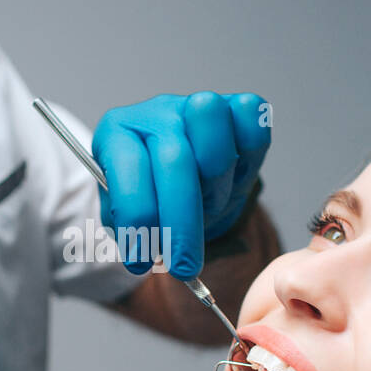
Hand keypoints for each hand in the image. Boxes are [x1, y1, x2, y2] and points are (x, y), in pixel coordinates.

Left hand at [91, 91, 270, 278]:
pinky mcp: (237, 106)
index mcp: (118, 134)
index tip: (142, 261)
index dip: (137, 220)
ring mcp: (197, 105)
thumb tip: (145, 253)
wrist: (184, 185)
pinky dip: (250, 149)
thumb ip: (133, 231)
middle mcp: (157, 113)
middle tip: (184, 266)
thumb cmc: (154, 202)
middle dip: (181, 224)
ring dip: (214, 185)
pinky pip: (252, 117)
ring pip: (214, 135)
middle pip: (175, 160)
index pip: (128, 171)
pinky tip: (236, 179)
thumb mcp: (129, 219)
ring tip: (207, 211)